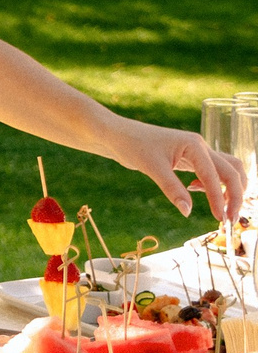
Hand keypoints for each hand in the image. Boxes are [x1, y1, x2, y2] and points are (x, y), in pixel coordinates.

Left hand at [98, 119, 244, 222]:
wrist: (116, 134)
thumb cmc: (132, 145)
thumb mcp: (151, 168)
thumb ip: (172, 189)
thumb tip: (188, 211)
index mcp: (194, 145)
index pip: (215, 175)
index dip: (219, 198)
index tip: (220, 218)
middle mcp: (200, 146)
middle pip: (232, 171)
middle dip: (235, 195)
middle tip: (229, 218)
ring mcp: (196, 152)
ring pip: (227, 170)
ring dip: (230, 189)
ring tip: (219, 207)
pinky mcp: (189, 158)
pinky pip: (212, 171)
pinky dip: (214, 184)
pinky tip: (195, 191)